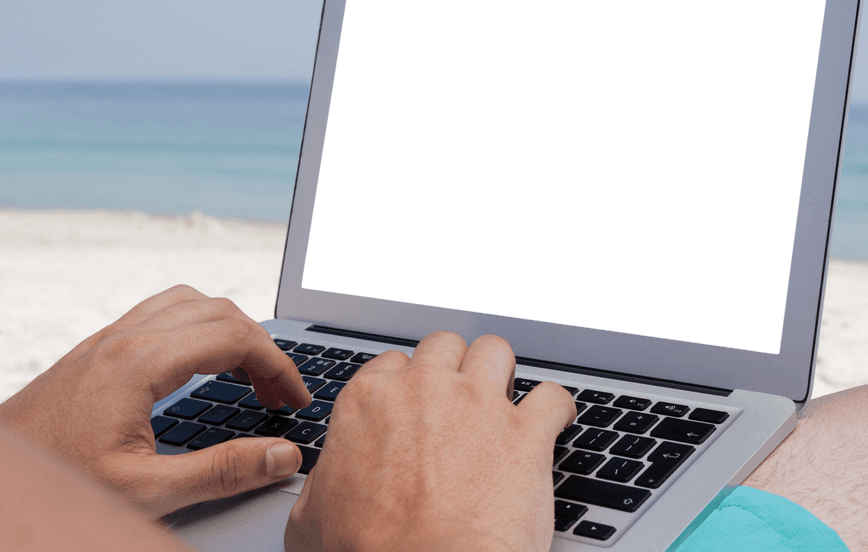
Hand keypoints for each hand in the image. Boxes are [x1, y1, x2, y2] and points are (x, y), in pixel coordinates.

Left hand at [0, 284, 312, 518]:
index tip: (295, 400)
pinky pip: (164, 310)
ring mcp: (110, 338)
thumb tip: (281, 454)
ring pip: (193, 302)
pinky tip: (202, 361)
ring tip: (249, 374)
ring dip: (232, 330)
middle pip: (221, 312)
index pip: (235, 339)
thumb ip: (221, 472)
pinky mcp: (99, 347)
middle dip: (263, 349)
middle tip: (280, 395)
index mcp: (141, 363)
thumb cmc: (60, 483)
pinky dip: (200, 325)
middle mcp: (127, 338)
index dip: (279, 366)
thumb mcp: (146, 491)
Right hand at [284, 331, 576, 551]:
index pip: (391, 364)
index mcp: (369, 403)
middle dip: (453, 368)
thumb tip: (323, 490)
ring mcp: (478, 405)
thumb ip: (322, 487)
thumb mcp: (311, 522)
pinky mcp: (526, 432)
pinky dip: (556, 408)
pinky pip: (552, 396)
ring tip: (505, 398)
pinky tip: (552, 421)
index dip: (407, 384)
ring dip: (501, 372)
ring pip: (495, 351)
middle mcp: (424, 390)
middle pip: (444, 346)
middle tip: (460, 400)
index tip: (417, 403)